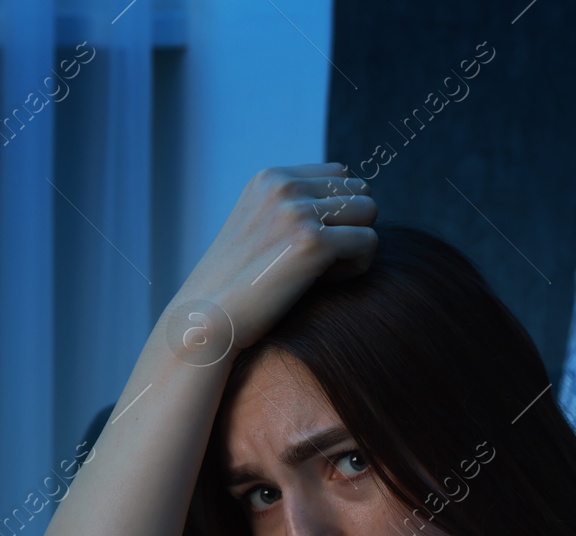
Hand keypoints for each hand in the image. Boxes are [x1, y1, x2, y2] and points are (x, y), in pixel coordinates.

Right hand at [163, 162, 376, 358]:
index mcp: (270, 178)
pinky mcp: (313, 242)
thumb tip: (352, 197)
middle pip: (359, 189)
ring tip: (323, 272)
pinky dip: (355, 268)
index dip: (336, 211)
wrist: (206, 322)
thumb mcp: (257, 228)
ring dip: (355, 244)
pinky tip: (324, 284)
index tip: (308, 244)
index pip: (339, 174)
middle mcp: (284, 186)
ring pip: (369, 211)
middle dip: (349, 225)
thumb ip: (293, 207)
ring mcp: (298, 212)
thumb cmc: (235, 287)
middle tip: (319, 262)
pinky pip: (369, 243)